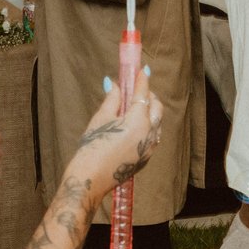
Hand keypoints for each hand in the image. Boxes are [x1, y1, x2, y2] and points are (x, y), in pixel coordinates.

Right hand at [74, 66, 164, 192]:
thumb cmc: (92, 147)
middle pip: (157, 107)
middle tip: (136, 89)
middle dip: (149, 96)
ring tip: (134, 107)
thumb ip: (112, 99)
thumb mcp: (101, 119)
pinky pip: (153, 136)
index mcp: (138, 120)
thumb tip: (116, 84)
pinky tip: (134, 125)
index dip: (142, 80)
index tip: (142, 69)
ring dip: (150, 111)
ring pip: (157, 122)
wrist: (91, 179)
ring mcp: (150, 147)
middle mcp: (149, 133)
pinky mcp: (146, 158)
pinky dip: (148, 126)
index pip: (143, 94)